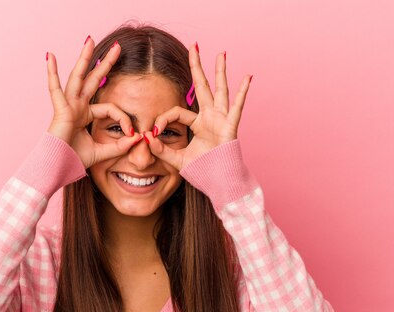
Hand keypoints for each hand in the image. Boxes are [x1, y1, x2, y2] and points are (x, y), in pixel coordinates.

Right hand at [45, 39, 139, 167]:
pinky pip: (55, 88)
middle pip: (93, 79)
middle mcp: (77, 106)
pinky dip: (52, 72)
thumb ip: (120, 146)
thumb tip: (139, 139)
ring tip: (90, 40)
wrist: (57, 168)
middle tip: (118, 48)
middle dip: (106, 63)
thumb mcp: (103, 152)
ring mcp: (68, 105)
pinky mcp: (60, 109)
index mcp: (85, 115)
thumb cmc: (74, 160)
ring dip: (84, 58)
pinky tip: (49, 56)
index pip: (110, 108)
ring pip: (78, 76)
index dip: (124, 119)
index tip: (134, 133)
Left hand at [143, 43, 251, 170]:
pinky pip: (237, 107)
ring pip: (219, 91)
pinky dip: (242, 93)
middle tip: (194, 46)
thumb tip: (145, 139)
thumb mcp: (177, 161)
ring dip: (220, 72)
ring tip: (221, 53)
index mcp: (198, 124)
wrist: (220, 183)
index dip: (163, 120)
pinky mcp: (230, 127)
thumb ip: (162, 151)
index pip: (177, 112)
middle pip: (201, 87)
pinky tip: (247, 77)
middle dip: (197, 67)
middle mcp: (210, 118)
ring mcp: (222, 120)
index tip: (153, 131)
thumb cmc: (203, 172)